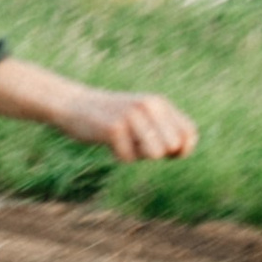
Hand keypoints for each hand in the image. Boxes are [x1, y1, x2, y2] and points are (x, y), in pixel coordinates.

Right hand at [62, 86, 197, 163]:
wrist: (73, 104)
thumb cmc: (112, 118)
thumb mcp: (143, 118)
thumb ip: (164, 131)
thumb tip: (180, 151)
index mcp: (159, 103)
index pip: (189, 134)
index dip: (182, 151)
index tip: (166, 154)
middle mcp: (149, 106)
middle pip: (172, 147)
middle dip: (157, 154)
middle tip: (137, 144)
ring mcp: (131, 115)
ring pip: (154, 154)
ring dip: (138, 155)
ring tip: (124, 142)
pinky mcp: (114, 127)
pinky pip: (128, 158)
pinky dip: (119, 156)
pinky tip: (108, 142)